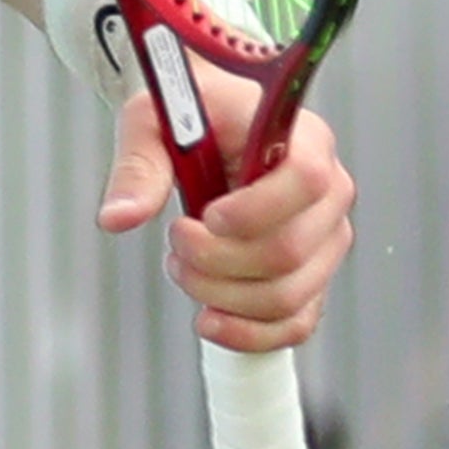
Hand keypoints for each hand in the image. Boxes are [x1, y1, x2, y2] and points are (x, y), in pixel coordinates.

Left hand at [94, 69, 351, 354]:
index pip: (306, 180)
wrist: (205, 128)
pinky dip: (250, 333)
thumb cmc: (190, 116)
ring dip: (222, 295)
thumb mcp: (153, 122)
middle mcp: (329, 192)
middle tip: (177, 239)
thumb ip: (139, 168)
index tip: (206, 216)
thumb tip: (119, 218)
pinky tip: (209, 319)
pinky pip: (296, 322)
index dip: (255, 209)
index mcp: (304, 138)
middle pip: (289, 250)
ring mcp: (325, 239)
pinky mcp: (313, 276)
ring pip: (288, 295)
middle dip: (218, 260)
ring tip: (184, 267)